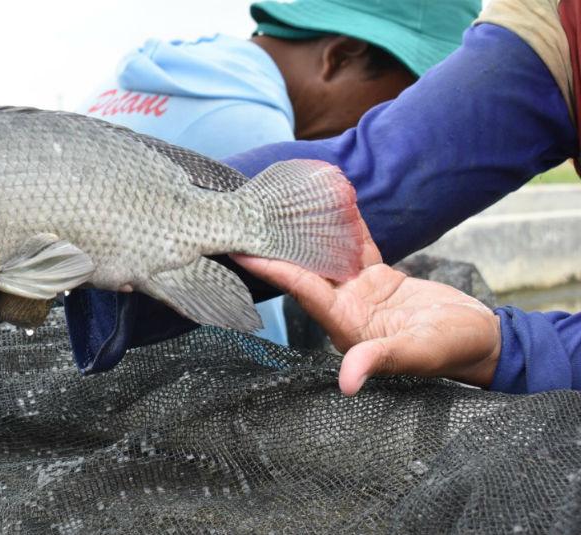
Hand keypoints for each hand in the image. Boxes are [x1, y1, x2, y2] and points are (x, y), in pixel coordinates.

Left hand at [230, 222, 501, 394]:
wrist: (480, 343)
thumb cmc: (451, 352)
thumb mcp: (417, 354)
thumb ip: (380, 360)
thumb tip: (347, 382)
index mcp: (347, 326)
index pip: (302, 291)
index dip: (273, 271)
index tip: (242, 251)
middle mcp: (345, 309)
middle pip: (304, 272)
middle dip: (276, 249)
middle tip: (247, 219)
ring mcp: (361, 294)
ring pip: (326, 257)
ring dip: (307, 233)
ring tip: (280, 204)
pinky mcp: (379, 281)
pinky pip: (356, 249)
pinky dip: (347, 225)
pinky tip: (335, 201)